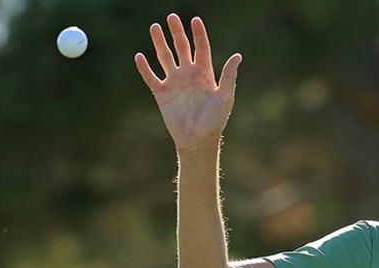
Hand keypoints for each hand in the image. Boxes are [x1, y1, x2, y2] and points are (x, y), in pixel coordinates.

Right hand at [134, 13, 241, 150]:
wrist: (198, 140)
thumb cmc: (215, 120)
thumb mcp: (225, 96)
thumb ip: (229, 76)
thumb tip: (238, 56)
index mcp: (205, 74)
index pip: (201, 49)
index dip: (199, 34)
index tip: (195, 20)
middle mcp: (189, 75)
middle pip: (182, 48)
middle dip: (176, 33)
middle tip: (171, 17)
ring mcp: (174, 83)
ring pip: (165, 58)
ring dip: (159, 43)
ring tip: (154, 27)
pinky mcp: (162, 94)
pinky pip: (151, 77)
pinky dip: (145, 67)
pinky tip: (140, 56)